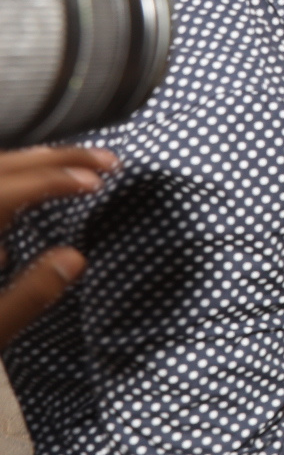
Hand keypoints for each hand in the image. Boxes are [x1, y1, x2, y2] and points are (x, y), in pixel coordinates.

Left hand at [0, 146, 110, 347]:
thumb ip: (28, 296)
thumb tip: (75, 259)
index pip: (6, 190)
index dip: (55, 179)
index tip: (98, 181)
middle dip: (52, 159)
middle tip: (104, 160)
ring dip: (30, 165)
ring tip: (74, 166)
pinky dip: (6, 183)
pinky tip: (24, 199)